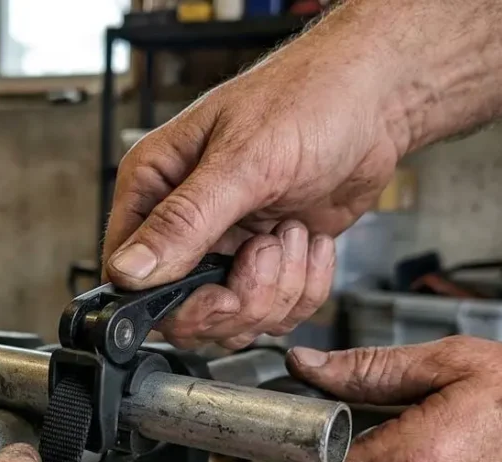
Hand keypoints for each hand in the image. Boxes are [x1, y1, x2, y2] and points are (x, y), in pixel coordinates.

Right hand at [103, 10, 411, 349]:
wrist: (373, 103)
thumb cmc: (306, 100)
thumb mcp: (243, 162)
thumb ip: (183, 221)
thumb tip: (128, 270)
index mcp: (154, 185)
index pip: (128, 272)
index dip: (171, 299)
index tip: (218, 293)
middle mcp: (183, 222)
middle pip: (183, 310)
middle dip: (237, 299)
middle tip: (266, 255)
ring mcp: (226, 246)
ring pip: (231, 320)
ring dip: (276, 291)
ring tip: (293, 234)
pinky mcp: (266, 263)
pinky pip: (273, 312)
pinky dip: (304, 288)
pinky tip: (311, 242)